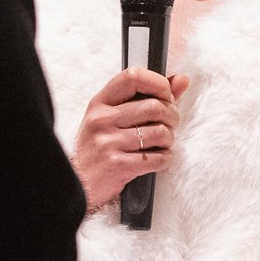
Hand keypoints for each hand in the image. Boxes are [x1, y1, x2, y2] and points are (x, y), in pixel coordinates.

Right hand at [70, 67, 189, 212]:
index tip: (166, 95)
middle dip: (172, 116)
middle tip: (170, 124)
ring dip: (169, 139)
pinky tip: (159, 159)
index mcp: (100, 103)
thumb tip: (182, 80)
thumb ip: (147, 96)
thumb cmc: (97, 148)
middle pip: (154, 107)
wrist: (77, 184)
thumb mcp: (111, 117)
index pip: (133, 77)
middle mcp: (102, 119)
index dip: (158, 83)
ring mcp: (109, 143)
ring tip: (163, 143)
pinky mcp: (118, 166)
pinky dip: (166, 158)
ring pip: (160, 132)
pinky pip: (158, 158)